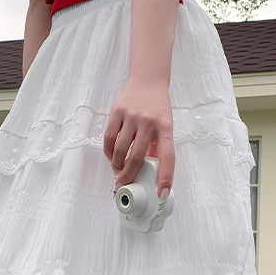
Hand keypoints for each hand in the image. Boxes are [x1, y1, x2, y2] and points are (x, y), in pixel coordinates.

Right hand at [103, 78, 174, 198]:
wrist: (147, 81)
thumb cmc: (156, 108)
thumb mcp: (164, 126)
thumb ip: (156, 147)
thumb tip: (145, 172)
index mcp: (165, 127)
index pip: (167, 157)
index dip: (165, 178)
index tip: (161, 194)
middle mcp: (148, 121)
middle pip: (136, 157)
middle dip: (128, 176)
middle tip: (123, 185)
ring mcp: (131, 116)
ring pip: (119, 150)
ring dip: (116, 165)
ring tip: (117, 170)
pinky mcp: (117, 112)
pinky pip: (108, 138)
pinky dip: (108, 152)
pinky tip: (111, 156)